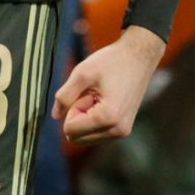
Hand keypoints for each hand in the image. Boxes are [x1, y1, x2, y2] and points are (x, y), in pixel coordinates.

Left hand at [55, 25, 164, 145]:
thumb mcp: (82, 73)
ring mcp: (122, 132)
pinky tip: (106, 101)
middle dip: (78, 115)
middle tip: (93, 94)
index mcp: (108, 118)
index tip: (87, 92)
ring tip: (100, 96)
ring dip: (86, 117)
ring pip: (85, 138)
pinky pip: (96, 134)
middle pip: (76, 137)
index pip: (70, 129)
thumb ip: (64, 96)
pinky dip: (94, 120)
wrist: (139, 56)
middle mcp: (117, 131)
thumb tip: (55, 115)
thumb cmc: (112, 61)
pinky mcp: (123, 130)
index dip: (72, 108)